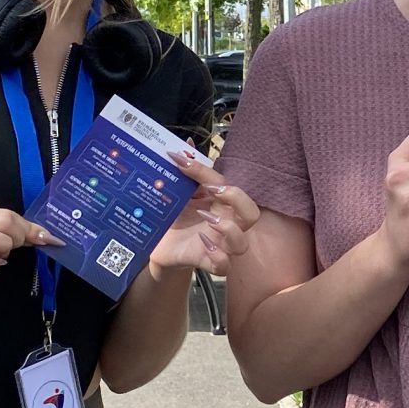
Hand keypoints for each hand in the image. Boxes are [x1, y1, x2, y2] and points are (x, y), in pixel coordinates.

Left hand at [148, 154, 261, 280]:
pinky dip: (218, 255)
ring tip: (206, 219)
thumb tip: (186, 142)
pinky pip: (224, 266)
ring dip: (228, 229)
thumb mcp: (176, 193)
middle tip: (215, 192)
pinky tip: (203, 243)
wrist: (157, 246)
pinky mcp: (208, 262)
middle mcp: (225, 223)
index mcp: (219, 203)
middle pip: (251, 213)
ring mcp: (219, 244)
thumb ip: (184, 171)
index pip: (222, 183)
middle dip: (238, 199)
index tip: (179, 162)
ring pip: (242, 243)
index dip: (203, 171)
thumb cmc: (173, 217)